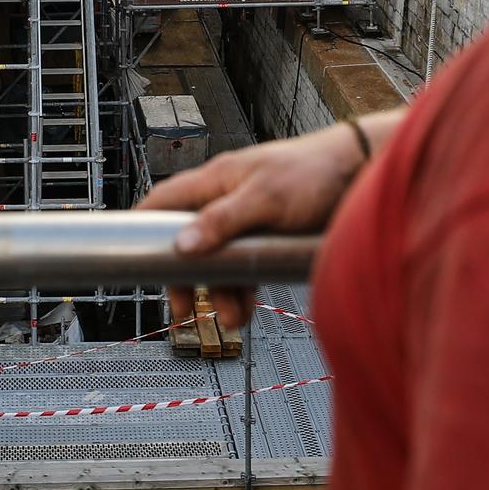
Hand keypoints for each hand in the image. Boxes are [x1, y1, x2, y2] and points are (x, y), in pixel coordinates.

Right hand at [138, 125, 371, 339]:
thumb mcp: (265, 199)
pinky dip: (243, 289)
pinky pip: (245, 267)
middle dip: (186, 277)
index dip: (142, 225)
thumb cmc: (314, 172)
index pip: (165, 201)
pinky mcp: (270, 237)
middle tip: (185, 308)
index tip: (127, 255)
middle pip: (189, 241)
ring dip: (220, 291)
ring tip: (232, 318)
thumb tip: (181, 245)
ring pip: (219, 260)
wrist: (362, 173)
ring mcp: (248, 220)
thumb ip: (222, 222)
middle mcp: (227, 199)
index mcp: (217, 180)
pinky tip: (247, 307)